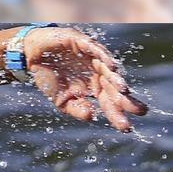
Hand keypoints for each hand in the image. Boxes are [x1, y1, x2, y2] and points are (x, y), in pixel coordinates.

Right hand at [24, 27, 147, 131]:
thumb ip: (77, 109)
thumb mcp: (62, 101)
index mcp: (94, 88)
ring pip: (109, 69)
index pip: (110, 103)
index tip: (126, 128)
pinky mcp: (83, 43)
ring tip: (124, 91)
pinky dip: (104, 58)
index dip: (118, 115)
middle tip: (140, 111)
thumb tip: (91, 116)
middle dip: (127, 100)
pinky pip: (96, 50)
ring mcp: (92, 57)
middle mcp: (98, 73)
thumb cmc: (49, 78)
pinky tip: (112, 68)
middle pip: (116, 88)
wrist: (31, 57)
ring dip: (117, 80)